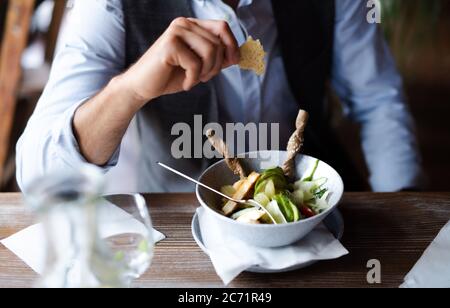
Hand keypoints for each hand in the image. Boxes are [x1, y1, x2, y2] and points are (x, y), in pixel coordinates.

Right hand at [123, 17, 239, 106]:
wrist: (143, 86)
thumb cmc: (171, 75)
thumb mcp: (200, 65)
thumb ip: (217, 57)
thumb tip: (238, 55)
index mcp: (192, 25)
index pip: (222, 27)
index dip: (232, 45)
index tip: (233, 62)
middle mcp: (183, 24)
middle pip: (218, 43)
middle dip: (216, 66)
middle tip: (203, 78)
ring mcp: (176, 32)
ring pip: (210, 52)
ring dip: (206, 72)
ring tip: (194, 80)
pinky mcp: (169, 45)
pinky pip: (195, 64)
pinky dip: (193, 79)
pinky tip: (185, 83)